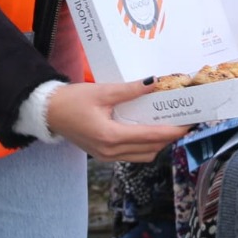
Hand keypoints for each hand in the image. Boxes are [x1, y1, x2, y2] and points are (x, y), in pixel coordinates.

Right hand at [43, 81, 189, 161]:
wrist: (48, 112)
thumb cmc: (72, 101)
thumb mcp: (103, 92)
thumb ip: (130, 90)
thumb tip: (155, 81)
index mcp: (110, 137)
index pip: (151, 137)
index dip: (173, 131)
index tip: (189, 123)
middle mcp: (110, 151)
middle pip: (150, 149)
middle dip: (169, 137)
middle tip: (183, 121)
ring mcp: (107, 156)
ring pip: (143, 155)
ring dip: (158, 143)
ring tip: (169, 125)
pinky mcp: (104, 155)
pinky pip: (132, 154)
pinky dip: (144, 144)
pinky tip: (149, 129)